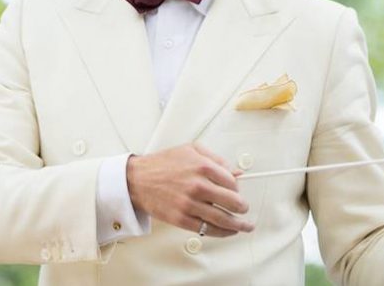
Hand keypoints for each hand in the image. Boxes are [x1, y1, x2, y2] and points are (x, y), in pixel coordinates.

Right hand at [126, 143, 253, 237]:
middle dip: (242, 208)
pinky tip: (228, 232)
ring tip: (246, 226)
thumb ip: (216, 159)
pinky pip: (207, 229)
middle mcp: (198, 185)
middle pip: (232, 202)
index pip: (232, 182)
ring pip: (222, 219)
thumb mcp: (191, 150)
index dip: (237, 188)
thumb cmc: (163, 163)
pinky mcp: (181, 218)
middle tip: (245, 209)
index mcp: (202, 166)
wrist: (137, 179)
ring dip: (238, 225)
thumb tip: (236, 172)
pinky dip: (221, 233)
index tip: (237, 191)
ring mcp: (189, 204)